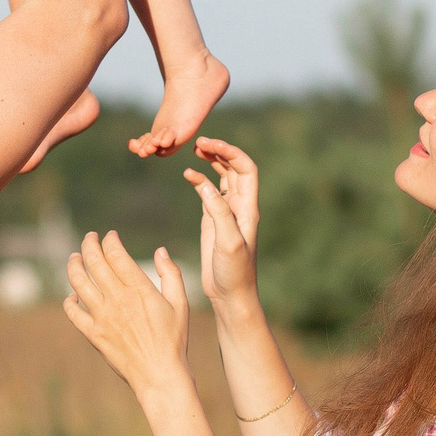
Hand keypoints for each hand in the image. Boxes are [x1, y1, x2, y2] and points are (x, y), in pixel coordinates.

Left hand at [62, 229, 191, 400]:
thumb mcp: (180, 303)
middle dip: (89, 245)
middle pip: (94, 262)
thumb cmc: (173, 339)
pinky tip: (72, 296)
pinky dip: (69, 301)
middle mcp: (117, 299)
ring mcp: (102, 316)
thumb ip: (171, 274)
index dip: (110, 241)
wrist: (159, 374)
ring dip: (74, 266)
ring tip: (74, 258)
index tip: (110, 236)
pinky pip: (73, 313)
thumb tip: (160, 251)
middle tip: (89, 238)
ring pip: (78, 282)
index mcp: (138, 289)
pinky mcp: (93, 334)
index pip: (115, 254)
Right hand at [183, 138, 262, 317]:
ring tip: (196, 148)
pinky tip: (187, 175)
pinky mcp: (213, 221)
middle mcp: (240, 206)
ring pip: (223, 177)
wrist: (230, 295)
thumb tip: (205, 185)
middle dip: (220, 151)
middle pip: (234, 168)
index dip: (232, 153)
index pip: (246, 169)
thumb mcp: (228, 242)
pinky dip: (199, 181)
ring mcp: (226, 212)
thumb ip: (219, 213)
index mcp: (248, 208)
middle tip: (199, 141)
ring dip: (212, 161)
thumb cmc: (234, 272)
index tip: (211, 144)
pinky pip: (208, 193)